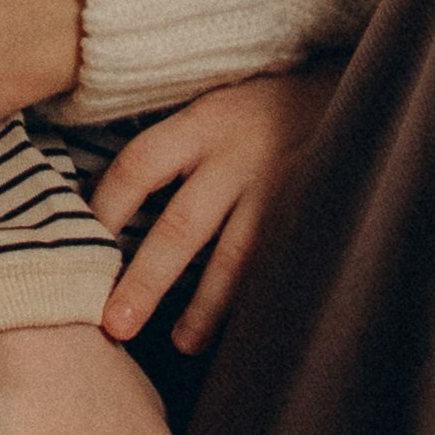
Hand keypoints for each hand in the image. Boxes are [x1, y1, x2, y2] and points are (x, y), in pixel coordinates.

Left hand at [92, 66, 342, 352]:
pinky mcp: (314, 210)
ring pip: (235, 257)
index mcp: (201, 123)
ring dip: (205, 307)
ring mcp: (279, 186)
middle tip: (114, 326)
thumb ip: (175, 150)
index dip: (105, 208)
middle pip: (181, 226)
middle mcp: (236, 154)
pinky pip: (278, 262)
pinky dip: (256, 297)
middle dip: (146, 281)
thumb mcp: (214, 108)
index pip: (137, 167)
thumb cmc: (264, 107)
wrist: (351, 89)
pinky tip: (244, 327)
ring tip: (182, 344)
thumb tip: (107, 204)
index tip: (82, 250)